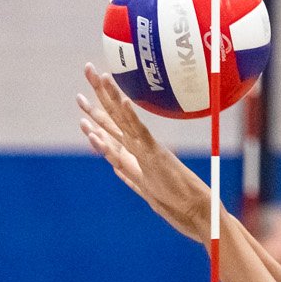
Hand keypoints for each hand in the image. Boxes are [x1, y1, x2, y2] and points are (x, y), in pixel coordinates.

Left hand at [77, 66, 215, 242]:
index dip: (96, 111)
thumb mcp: (146, 190)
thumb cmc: (177, 204)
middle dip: (99, 94)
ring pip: (124, 120)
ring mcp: (147, 150)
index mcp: (134, 154)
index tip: (82, 96)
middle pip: (113, 116)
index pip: (110, 128)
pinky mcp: (156, 156)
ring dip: (110, 99)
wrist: (198, 213)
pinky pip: (140, 135)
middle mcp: (140, 147)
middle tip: (87, 68)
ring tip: (101, 77)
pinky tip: (122, 102)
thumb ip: (130, 176)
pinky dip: (131, 119)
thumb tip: (116, 168)